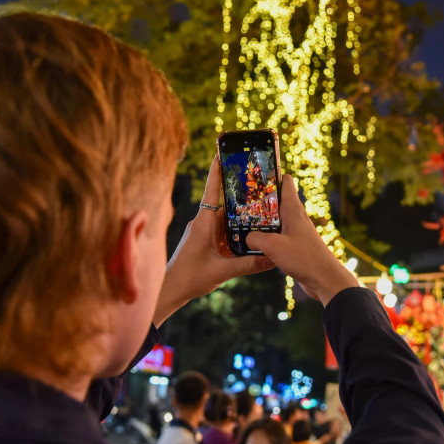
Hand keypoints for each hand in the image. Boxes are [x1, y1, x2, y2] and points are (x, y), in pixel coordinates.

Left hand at [153, 156, 273, 326]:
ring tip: (262, 208)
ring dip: (241, 215)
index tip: (222, 152)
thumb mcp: (222, 271)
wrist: (170, 291)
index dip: (218, 171)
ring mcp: (203, 232)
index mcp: (203, 223)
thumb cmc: (190, 278)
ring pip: (226, 218)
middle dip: (241, 194)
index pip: (213, 190)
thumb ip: (248, 265)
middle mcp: (203, 223)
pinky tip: (250, 233)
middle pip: (225, 203)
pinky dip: (236, 230)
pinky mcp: (205, 242)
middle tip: (259, 183)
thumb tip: (273, 258)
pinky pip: (224, 231)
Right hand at [246, 174, 358, 305]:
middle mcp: (295, 217)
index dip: (271, 175)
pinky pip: (277, 234)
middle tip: (241, 201)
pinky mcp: (295, 245)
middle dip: (260, 199)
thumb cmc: (304, 258)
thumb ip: (256, 238)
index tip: (254, 176)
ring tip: (243, 222)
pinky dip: (267, 236)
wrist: (325, 280)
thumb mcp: (273, 246)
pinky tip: (254, 243)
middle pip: (276, 200)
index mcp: (293, 209)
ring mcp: (296, 231)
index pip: (285, 181)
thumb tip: (246, 238)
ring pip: (275, 219)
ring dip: (261, 220)